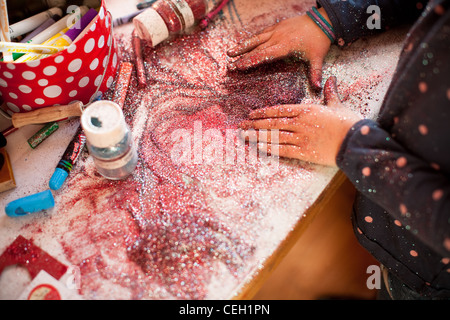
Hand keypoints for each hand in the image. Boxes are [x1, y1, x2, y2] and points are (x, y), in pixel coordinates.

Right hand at [227, 8, 332, 92]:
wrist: (322, 21)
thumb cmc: (318, 41)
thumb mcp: (317, 58)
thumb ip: (315, 73)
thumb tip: (317, 88)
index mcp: (285, 47)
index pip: (264, 55)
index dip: (251, 61)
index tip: (240, 66)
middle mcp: (277, 38)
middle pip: (256, 49)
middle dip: (242, 57)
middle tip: (230, 65)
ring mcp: (276, 30)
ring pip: (255, 39)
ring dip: (242, 46)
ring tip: (230, 53)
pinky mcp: (276, 26)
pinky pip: (261, 33)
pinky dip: (251, 39)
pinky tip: (243, 44)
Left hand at [239, 77, 361, 166]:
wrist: (356, 142)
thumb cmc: (349, 123)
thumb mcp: (338, 105)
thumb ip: (330, 93)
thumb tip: (331, 79)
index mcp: (306, 110)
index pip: (279, 110)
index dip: (263, 112)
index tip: (252, 114)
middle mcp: (300, 123)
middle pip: (272, 123)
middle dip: (254, 123)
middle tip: (241, 124)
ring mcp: (301, 138)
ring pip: (274, 136)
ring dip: (257, 136)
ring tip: (244, 135)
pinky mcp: (304, 152)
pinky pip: (283, 150)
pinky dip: (270, 148)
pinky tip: (258, 147)